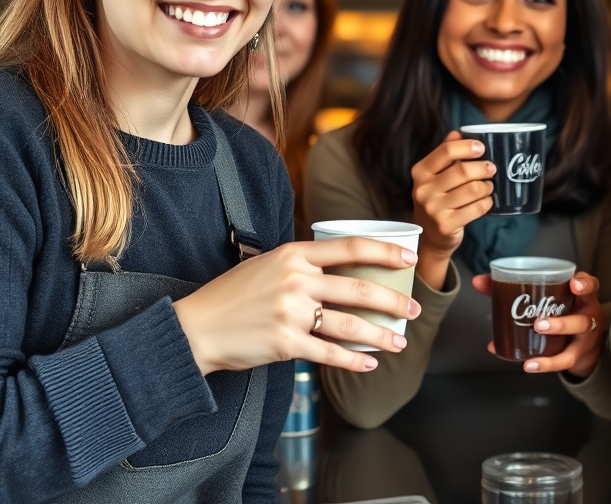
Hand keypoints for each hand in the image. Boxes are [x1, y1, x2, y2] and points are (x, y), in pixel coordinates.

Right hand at [173, 237, 420, 375]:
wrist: (197, 327)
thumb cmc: (233, 294)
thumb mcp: (267, 263)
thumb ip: (303, 264)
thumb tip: (341, 268)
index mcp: (295, 254)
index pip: (350, 248)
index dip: (384, 251)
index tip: (408, 257)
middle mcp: (297, 280)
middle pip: (358, 288)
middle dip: (393, 300)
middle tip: (414, 308)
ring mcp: (291, 312)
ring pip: (349, 324)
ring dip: (380, 334)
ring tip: (400, 341)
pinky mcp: (285, 344)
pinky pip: (328, 353)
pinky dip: (353, 359)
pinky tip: (369, 362)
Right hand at [411, 131, 495, 288]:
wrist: (431, 237)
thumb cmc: (437, 199)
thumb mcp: (435, 176)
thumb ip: (445, 154)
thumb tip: (457, 133)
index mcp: (420, 172)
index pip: (446, 151)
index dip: (467, 146)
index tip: (482, 148)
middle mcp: (423, 190)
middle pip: (462, 170)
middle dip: (483, 167)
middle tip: (492, 168)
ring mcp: (434, 209)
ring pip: (473, 189)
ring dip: (487, 186)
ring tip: (489, 186)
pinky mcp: (446, 225)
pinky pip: (477, 208)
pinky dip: (487, 203)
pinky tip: (487, 201)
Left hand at [472, 272, 606, 377]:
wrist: (584, 341)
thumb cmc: (561, 309)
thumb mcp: (549, 295)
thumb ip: (513, 285)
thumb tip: (478, 281)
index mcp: (582, 296)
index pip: (590, 286)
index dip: (584, 284)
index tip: (573, 283)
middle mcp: (588, 316)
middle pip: (582, 319)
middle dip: (561, 322)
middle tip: (539, 324)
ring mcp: (585, 339)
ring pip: (574, 345)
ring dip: (554, 344)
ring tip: (534, 340)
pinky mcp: (577, 356)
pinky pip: (563, 361)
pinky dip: (546, 363)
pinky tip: (529, 364)